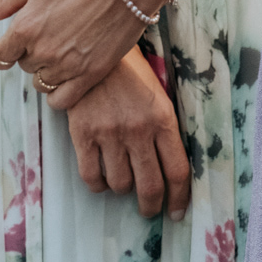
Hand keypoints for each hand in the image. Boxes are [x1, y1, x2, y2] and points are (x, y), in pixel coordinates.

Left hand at [0, 0, 174, 108]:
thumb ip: (4, 1)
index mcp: (25, 26)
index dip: (5, 50)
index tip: (14, 46)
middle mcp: (42, 50)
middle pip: (23, 66)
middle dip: (32, 54)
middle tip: (52, 35)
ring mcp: (66, 65)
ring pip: (42, 83)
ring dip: (48, 71)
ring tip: (65, 51)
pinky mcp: (90, 75)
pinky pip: (61, 101)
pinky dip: (59, 94)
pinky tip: (68, 77)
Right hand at [65, 48, 191, 219]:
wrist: (91, 49)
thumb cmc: (130, 73)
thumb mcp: (158, 95)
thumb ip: (165, 129)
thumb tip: (170, 169)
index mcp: (163, 120)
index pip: (177, 172)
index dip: (178, 198)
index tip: (175, 212)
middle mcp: (138, 131)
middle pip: (150, 186)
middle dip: (151, 205)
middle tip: (149, 210)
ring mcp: (109, 134)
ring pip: (120, 184)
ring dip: (123, 190)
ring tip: (123, 181)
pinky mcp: (82, 134)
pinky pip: (91, 177)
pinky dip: (98, 185)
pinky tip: (102, 179)